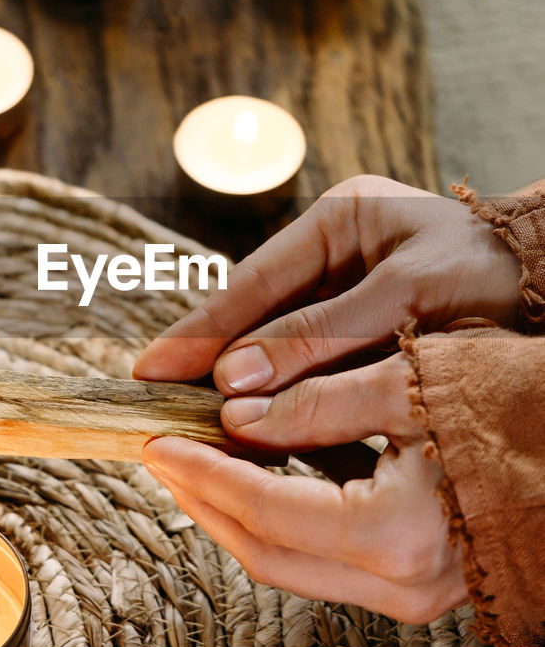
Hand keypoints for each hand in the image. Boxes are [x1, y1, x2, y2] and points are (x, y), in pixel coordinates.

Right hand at [134, 175, 519, 393]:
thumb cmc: (495, 276)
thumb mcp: (408, 298)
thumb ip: (321, 336)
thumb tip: (233, 381)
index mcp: (340, 218)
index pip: (252, 281)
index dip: (199, 331)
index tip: (151, 371)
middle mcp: (336, 252)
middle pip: (255, 313)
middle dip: (208, 359)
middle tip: (155, 402)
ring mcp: (350, 289)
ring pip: (278, 343)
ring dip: (243, 383)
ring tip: (191, 422)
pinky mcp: (368, 329)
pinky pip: (312, 365)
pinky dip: (286, 396)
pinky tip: (258, 427)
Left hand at [142, 353, 466, 622]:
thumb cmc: (521, 400)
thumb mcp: (414, 381)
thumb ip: (317, 403)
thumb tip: (235, 412)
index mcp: (396, 537)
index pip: (264, 508)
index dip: (203, 473)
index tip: (158, 438)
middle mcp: (403, 586)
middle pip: (266, 552)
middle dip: (205, 501)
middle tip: (162, 454)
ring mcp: (416, 596)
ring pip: (292, 563)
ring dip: (236, 513)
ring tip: (196, 460)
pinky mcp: (421, 584)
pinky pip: (326, 561)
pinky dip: (279, 519)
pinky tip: (258, 474)